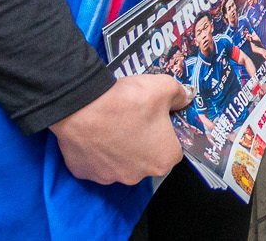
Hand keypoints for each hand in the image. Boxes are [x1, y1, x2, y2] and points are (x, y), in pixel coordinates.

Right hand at [52, 74, 190, 184]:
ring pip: (121, 162)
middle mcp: (137, 176)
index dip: (167, 133)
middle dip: (144, 142)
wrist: (82, 106)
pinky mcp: (84, 173)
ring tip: (114, 125)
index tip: (160, 121)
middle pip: (146, 159)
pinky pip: (96, 163)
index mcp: (163, 160)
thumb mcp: (166, 88)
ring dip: (120, 148)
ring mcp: (108, 177)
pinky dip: (97, 151)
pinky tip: (96, 133)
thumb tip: (184, 98)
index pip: (173, 149)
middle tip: (136, 120)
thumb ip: (180, 95)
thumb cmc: (127, 101)